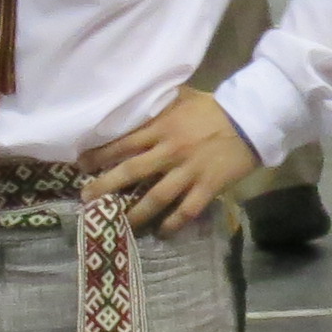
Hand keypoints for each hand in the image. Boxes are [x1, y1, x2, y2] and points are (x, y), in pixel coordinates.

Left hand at [82, 88, 261, 231]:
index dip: (99, 155)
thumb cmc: (212, 108)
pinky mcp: (207, 187)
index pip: (122, 143)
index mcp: (161, 127)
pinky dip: (172, 224)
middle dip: (106, 187)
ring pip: (156, 198)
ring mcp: (189, 172)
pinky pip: (186, 211)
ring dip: (135, 214)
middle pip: (131, 172)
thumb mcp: (180, 97)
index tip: (81, 165)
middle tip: (87, 199)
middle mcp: (170, 151)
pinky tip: (161, 233)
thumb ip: (156, 104)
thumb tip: (132, 102)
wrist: (250, 120)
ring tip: (120, 224)